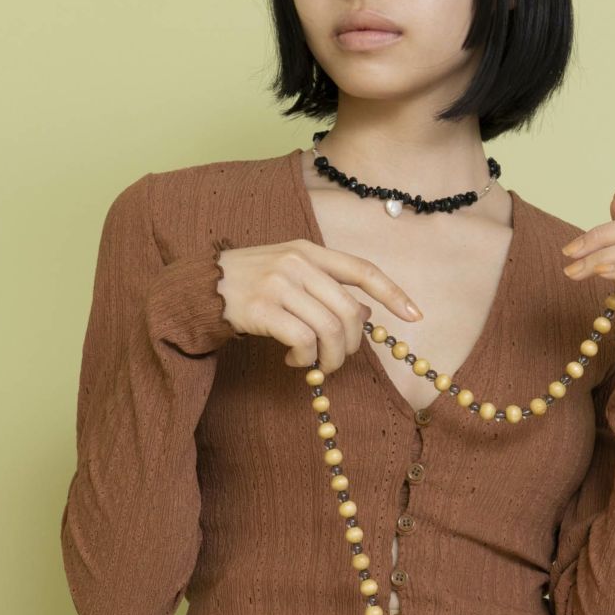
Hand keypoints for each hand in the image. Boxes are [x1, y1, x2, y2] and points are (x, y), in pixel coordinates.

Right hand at [216, 239, 421, 371]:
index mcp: (309, 250)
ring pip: (329, 329)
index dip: (392, 293)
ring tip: (316, 364)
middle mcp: (297, 261)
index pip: (362, 269)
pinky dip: (306, 358)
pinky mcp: (262, 308)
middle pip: (348, 311)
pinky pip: (302, 340)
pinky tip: (294, 360)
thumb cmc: (250, 285)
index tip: (415, 316)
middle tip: (337, 360)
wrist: (199, 289)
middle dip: (352, 345)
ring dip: (330, 358)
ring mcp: (278, 283)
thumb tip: (364, 315)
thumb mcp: (289, 273)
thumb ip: (325, 287)